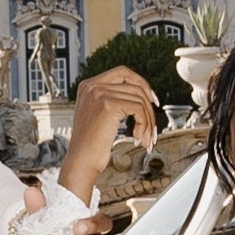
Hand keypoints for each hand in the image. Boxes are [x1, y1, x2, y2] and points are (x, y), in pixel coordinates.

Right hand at [57, 69, 164, 203]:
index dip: (141, 83)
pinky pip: (139, 109)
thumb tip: (144, 95)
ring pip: (140, 99)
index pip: (122, 72)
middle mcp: (92, 86)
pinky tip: (137, 139)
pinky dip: (144, 125)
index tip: (152, 100)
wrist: (81, 161)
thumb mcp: (98, 115)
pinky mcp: (108, 105)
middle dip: (149, 104)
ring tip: (144, 139)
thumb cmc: (92, 144)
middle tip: (153, 122)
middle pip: (134, 85)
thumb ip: (113, 100)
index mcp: (89, 85)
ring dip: (148, 122)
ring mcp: (99, 93)